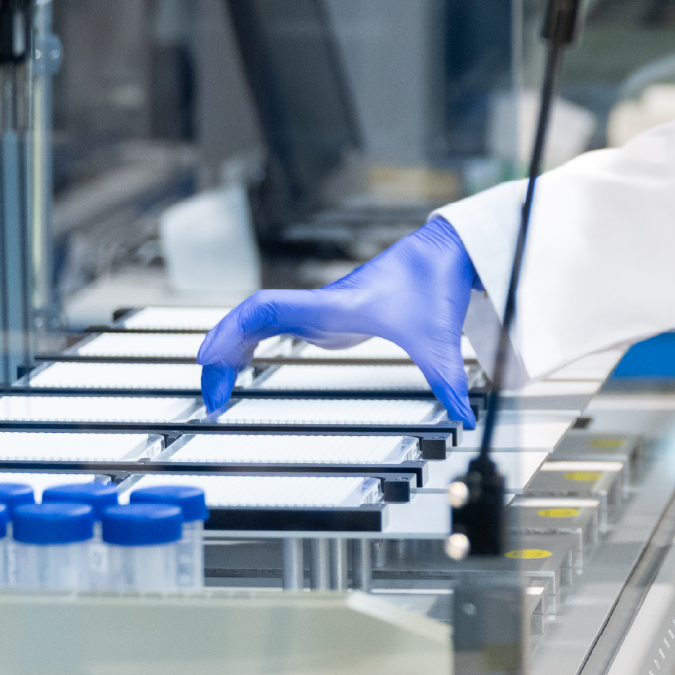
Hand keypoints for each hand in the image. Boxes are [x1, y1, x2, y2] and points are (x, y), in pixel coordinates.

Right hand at [198, 217, 480, 426]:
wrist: (439, 254)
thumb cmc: (433, 287)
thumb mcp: (440, 340)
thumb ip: (449, 380)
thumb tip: (465, 419)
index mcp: (336, 305)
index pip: (269, 307)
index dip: (232, 330)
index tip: (209, 359)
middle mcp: (317, 304)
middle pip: (248, 319)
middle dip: (221, 353)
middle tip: (211, 398)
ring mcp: (315, 309)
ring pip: (253, 322)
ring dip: (229, 350)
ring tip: (216, 393)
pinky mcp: (319, 315)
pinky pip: (267, 327)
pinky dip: (246, 346)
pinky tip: (237, 370)